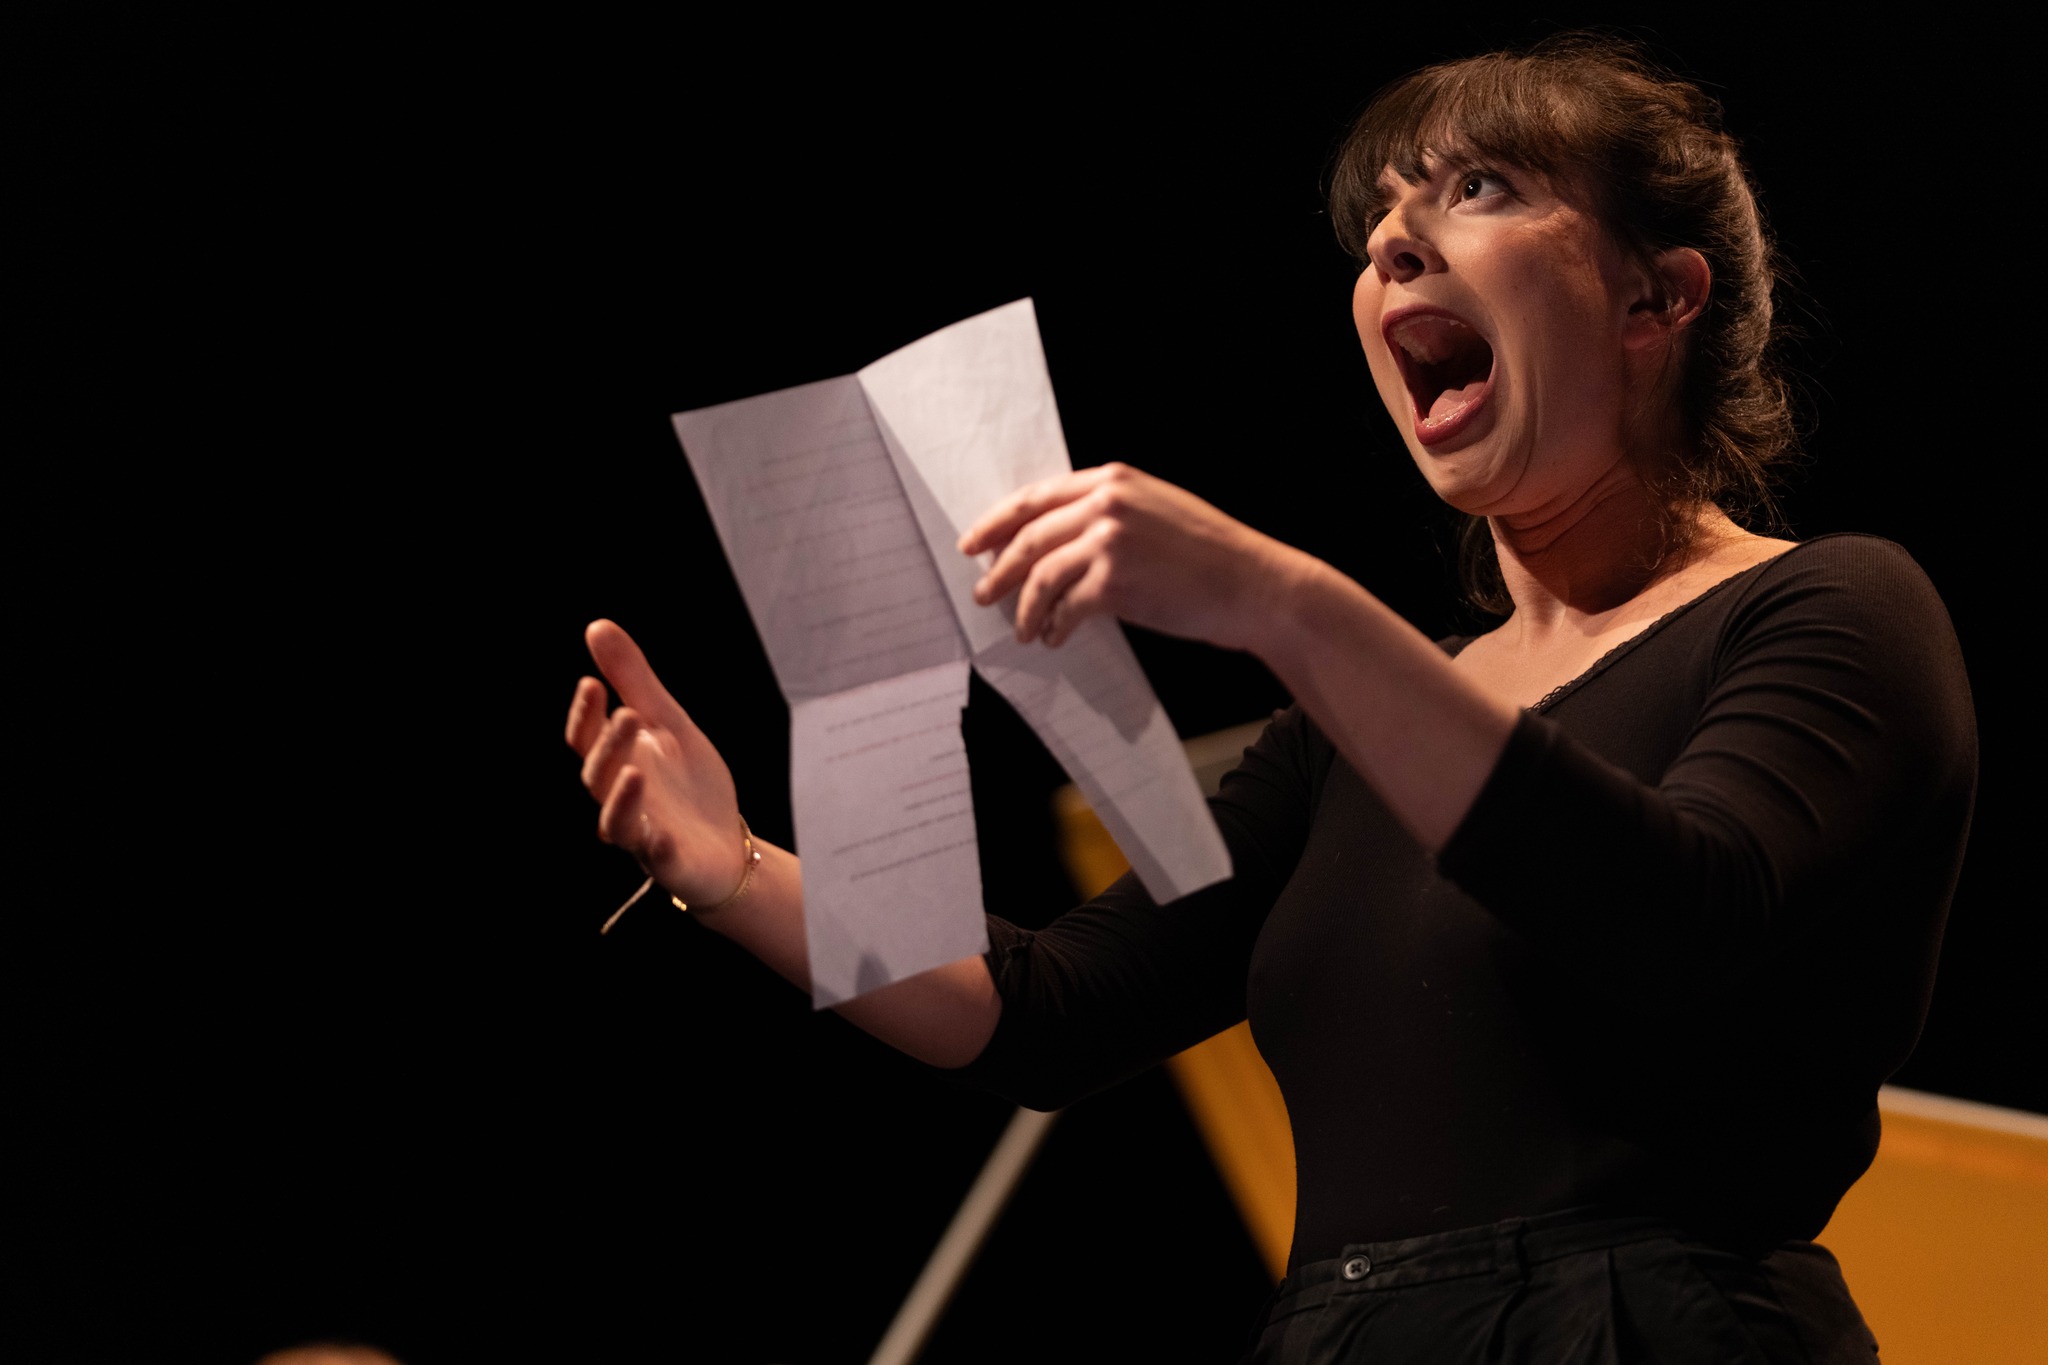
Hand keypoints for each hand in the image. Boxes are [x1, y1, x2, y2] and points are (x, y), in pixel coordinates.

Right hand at [565, 619, 747, 905]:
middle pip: (599, 776)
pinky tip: (662, 836)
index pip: (586, 738)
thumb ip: (633, 680)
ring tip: (635, 773)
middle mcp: (620, 798)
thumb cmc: (688, 783)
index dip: (585, 715)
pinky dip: (657, 847)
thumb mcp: (667, 722)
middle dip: (610, 746)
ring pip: (616, 822)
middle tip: (628, 714)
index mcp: (618, 762)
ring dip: (621, 799)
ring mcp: (642, 833)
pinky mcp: (669, 861)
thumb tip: (597, 627)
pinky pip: (657, 857)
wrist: (725, 843)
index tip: (591, 683)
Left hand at [959, 463, 1301, 650]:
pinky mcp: (1117, 582)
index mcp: (1115, 479)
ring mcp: (1111, 541)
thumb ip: (1109, 515)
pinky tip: (1054, 638)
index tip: (973, 544)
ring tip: (1022, 628)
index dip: (996, 523)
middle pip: (1028, 536)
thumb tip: (1054, 546)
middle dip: (998, 570)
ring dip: (1024, 607)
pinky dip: (1054, 626)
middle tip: (983, 594)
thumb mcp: (1157, 512)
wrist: (1254, 585)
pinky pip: (1066, 608)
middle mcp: (1108, 503)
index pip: (1035, 497)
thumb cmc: (1210, 555)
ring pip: (1041, 575)